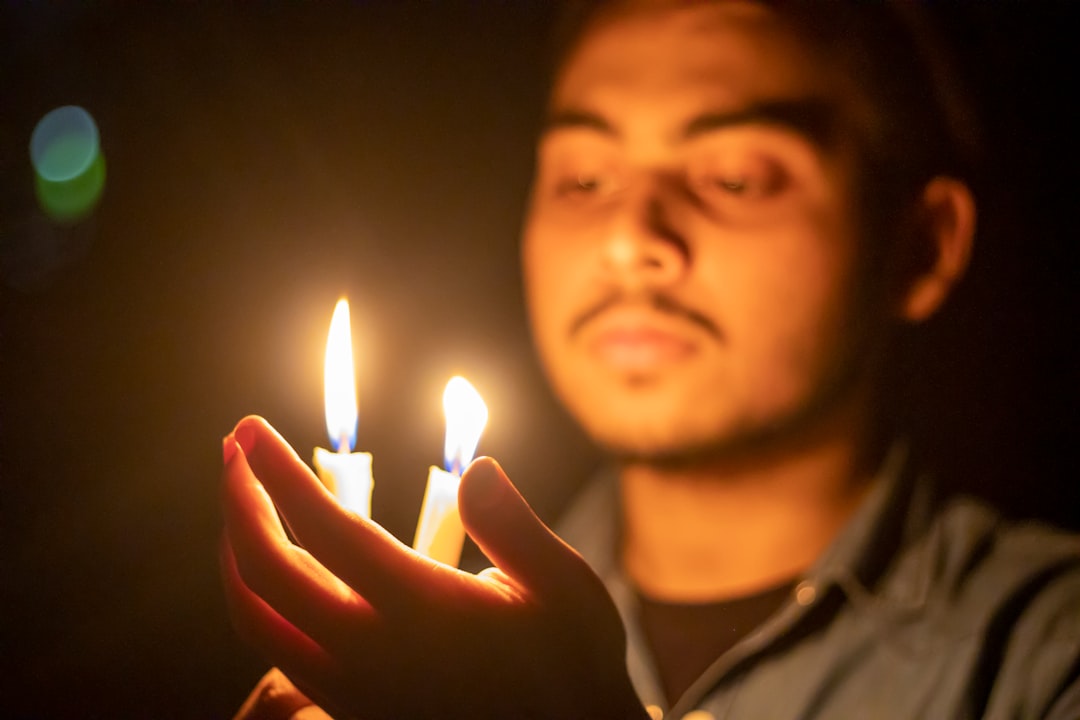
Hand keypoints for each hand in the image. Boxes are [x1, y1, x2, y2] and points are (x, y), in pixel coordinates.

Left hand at [221, 416, 647, 719]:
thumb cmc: (570, 665)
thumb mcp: (567, 591)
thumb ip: (515, 529)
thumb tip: (477, 468)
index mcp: (421, 610)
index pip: (327, 529)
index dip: (280, 474)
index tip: (253, 429)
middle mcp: (370, 652)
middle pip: (267, 571)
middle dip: (239, 501)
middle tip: (234, 447)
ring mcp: (352, 686)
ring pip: (254, 617)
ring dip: (235, 550)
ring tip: (241, 498)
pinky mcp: (351, 708)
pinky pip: (275, 649)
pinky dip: (253, 596)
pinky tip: (272, 567)